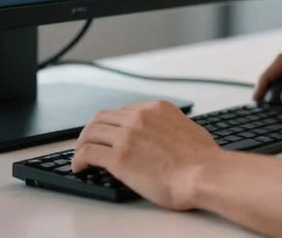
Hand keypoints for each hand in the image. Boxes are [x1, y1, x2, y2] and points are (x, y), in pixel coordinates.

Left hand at [72, 100, 223, 209]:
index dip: (112, 124)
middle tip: (87, 143)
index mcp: (157, 108)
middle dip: (92, 130)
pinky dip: (79, 159)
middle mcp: (139, 116)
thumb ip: (173, 127)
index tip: (109, 134)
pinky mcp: (119, 157)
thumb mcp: (189, 129)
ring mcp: (127, 135)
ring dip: (81, 143)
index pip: (124, 110)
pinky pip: (89, 152)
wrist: (202, 173)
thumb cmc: (202, 159)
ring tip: (79, 156)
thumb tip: (171, 135)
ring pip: (91, 131)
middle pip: (103, 117)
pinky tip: (79, 167)